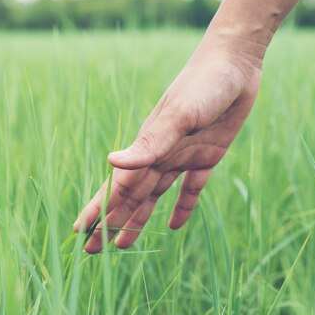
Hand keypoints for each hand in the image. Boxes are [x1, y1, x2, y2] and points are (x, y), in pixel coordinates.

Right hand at [73, 29, 264, 252]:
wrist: (234, 64)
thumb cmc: (203, 85)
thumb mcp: (178, 115)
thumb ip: (148, 143)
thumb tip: (111, 163)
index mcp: (148, 147)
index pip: (117, 187)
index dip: (98, 211)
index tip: (80, 233)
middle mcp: (160, 155)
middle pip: (130, 198)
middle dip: (110, 223)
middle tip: (93, 251)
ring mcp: (182, 156)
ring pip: (154, 197)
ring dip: (138, 221)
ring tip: (123, 245)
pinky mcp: (207, 156)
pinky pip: (191, 189)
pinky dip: (182, 208)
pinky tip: (174, 225)